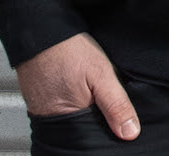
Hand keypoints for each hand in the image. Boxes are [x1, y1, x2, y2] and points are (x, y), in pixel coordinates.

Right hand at [15, 33, 139, 139]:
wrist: (40, 30)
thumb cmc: (68, 51)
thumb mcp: (101, 75)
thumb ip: (116, 105)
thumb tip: (130, 132)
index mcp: (65, 122)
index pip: (92, 137)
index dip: (108, 128)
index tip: (119, 118)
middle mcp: (50, 122)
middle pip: (83, 129)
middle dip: (98, 119)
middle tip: (103, 98)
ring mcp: (42, 111)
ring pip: (73, 118)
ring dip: (86, 109)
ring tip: (92, 92)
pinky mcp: (38, 100)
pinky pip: (62, 108)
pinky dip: (74, 102)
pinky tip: (80, 89)